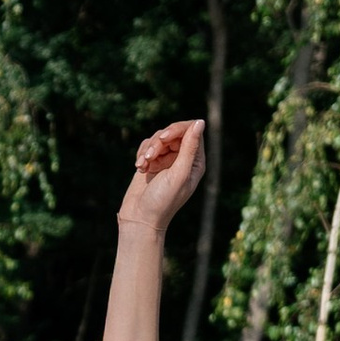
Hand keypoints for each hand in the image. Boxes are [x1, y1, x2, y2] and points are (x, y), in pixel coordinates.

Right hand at [114, 120, 206, 240]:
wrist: (140, 218)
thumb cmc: (162, 200)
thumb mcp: (179, 173)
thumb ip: (189, 147)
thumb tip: (200, 122)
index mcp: (195, 162)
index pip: (192, 131)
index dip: (177, 130)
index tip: (163, 138)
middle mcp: (183, 159)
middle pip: (174, 133)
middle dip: (159, 142)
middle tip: (150, 156)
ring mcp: (167, 161)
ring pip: (158, 138)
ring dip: (148, 149)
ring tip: (142, 165)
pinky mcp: (152, 163)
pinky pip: (147, 146)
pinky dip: (142, 154)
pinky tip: (139, 168)